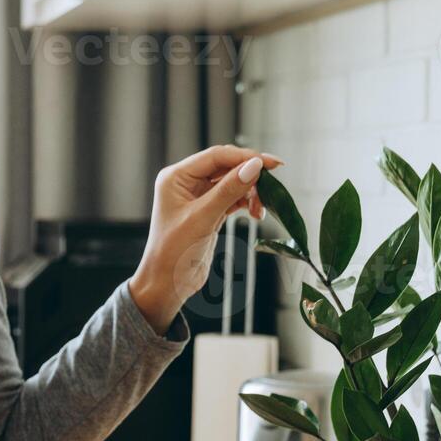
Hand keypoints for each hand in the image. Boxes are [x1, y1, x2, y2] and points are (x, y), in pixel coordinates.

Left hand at [128, 144, 285, 334]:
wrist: (167, 283)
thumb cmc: (174, 251)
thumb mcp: (203, 218)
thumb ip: (228, 190)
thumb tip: (255, 165)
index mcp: (176, 177)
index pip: (216, 156)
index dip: (245, 157)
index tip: (272, 163)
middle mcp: (186, 183)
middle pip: (226, 166)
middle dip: (250, 175)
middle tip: (272, 185)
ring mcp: (198, 197)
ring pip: (232, 183)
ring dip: (250, 192)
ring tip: (261, 209)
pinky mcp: (209, 212)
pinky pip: (233, 198)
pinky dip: (246, 203)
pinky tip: (256, 213)